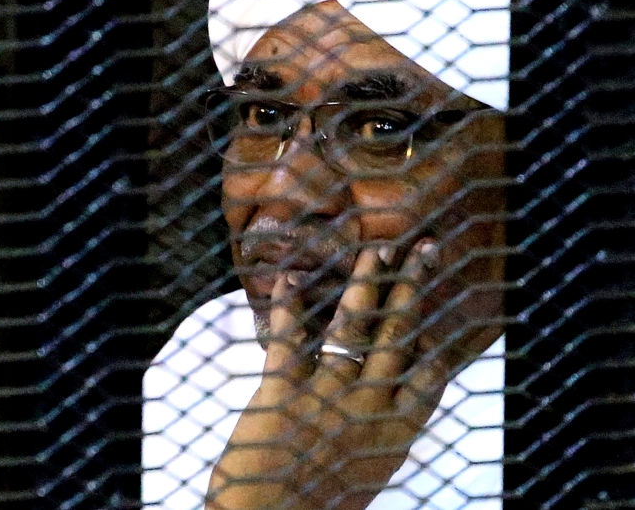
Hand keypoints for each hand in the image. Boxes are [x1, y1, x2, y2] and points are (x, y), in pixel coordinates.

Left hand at [206, 239, 501, 509]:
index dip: (436, 339)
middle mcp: (368, 409)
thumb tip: (383, 413)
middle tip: (423, 248)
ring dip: (366, 283)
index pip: (429, 379)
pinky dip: (287, 306)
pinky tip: (289, 278)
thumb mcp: (360, 479)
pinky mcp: (282, 390)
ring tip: (375, 249)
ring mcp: (328, 396)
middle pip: (399, 336)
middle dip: (413, 288)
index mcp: (393, 437)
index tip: (444, 308)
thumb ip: (374, 441)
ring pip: (354, 326)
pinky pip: (289, 338)